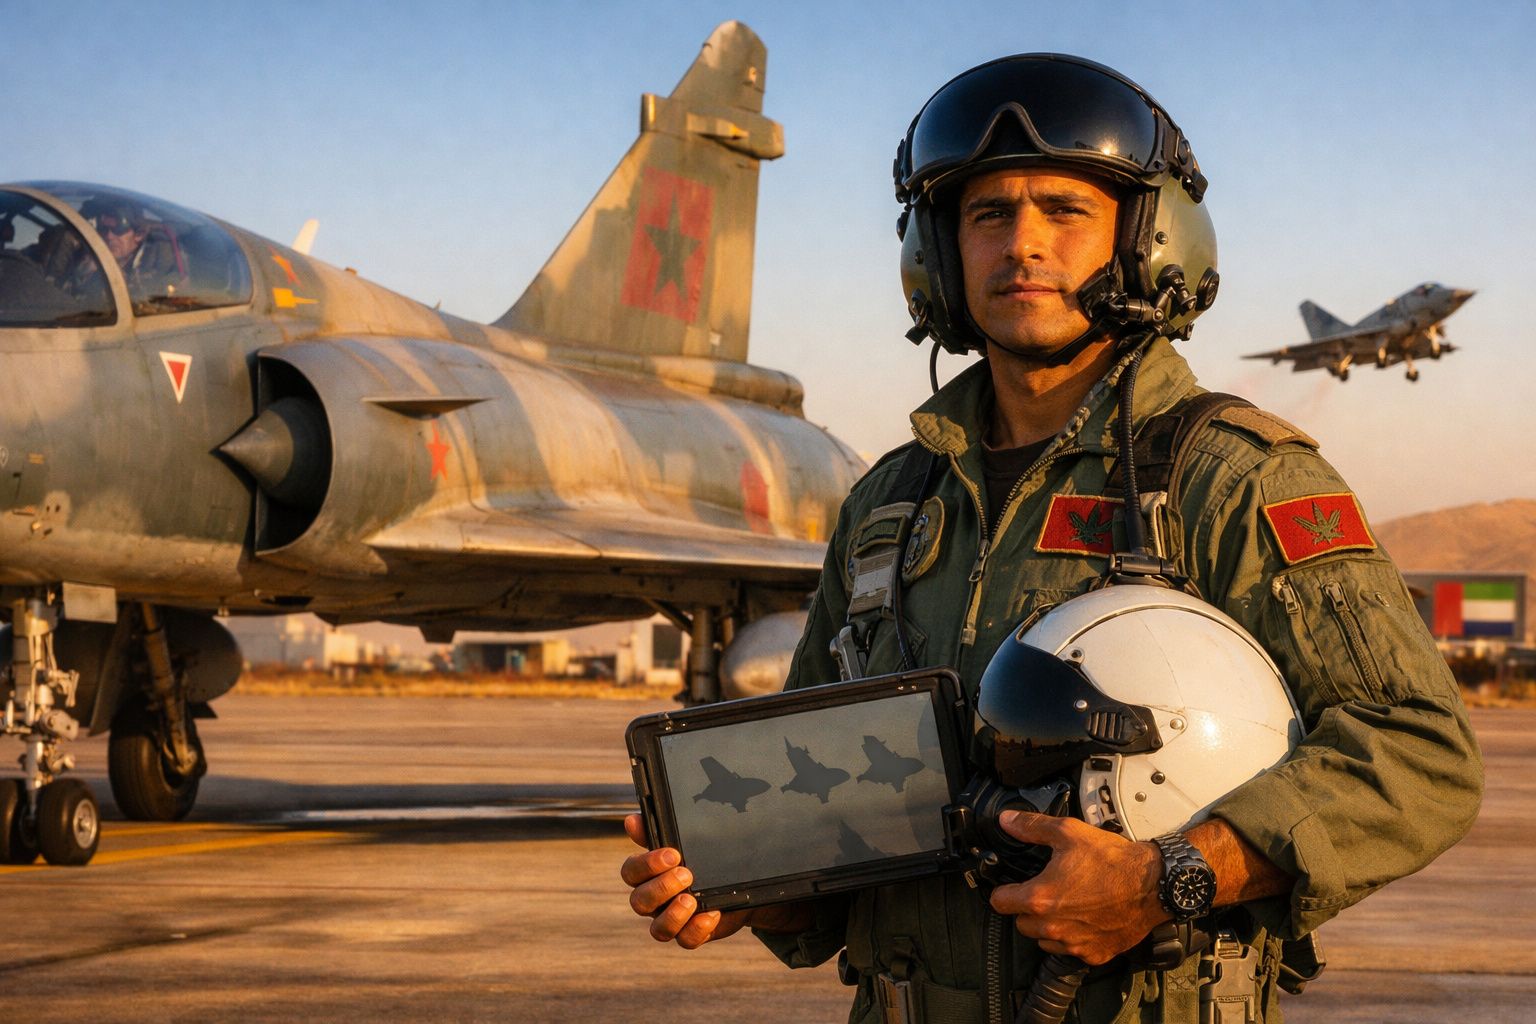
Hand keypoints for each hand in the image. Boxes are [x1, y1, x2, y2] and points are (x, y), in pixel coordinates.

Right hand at [620, 813, 750, 947]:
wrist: (733, 883)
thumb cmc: (698, 860)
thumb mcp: (682, 843)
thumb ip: (656, 833)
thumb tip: (631, 820)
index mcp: (647, 876)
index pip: (631, 872)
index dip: (647, 865)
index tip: (673, 854)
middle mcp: (654, 901)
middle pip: (639, 902)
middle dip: (661, 888)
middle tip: (686, 874)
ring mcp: (671, 920)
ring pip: (658, 930)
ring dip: (673, 915)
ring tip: (691, 900)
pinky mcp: (690, 934)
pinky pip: (686, 941)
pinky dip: (697, 929)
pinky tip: (712, 914)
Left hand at [987, 811, 1166, 965]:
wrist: (1154, 884)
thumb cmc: (1114, 861)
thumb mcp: (1069, 833)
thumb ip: (1032, 827)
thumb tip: (1008, 822)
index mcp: (1041, 898)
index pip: (1000, 903)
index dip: (1004, 891)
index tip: (1011, 886)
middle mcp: (1054, 927)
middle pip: (1021, 924)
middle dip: (1026, 909)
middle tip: (1043, 891)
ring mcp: (1074, 944)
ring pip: (1044, 940)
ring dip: (1048, 926)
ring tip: (1066, 904)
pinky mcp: (1094, 954)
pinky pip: (1071, 951)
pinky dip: (1073, 938)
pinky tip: (1084, 919)